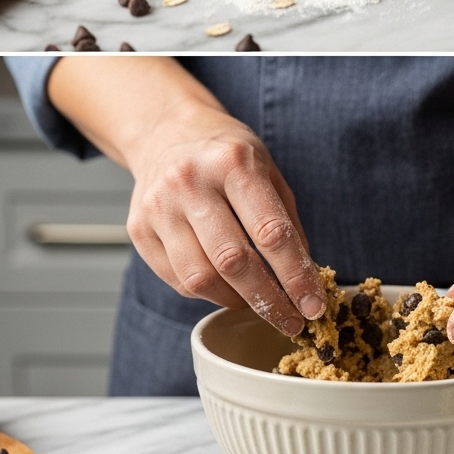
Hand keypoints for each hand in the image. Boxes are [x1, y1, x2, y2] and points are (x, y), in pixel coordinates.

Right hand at [125, 104, 324, 334]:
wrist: (165, 133)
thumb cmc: (226, 156)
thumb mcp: (267, 170)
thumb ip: (286, 221)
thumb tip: (305, 279)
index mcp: (233, 162)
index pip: (271, 232)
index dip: (295, 276)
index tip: (314, 305)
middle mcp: (190, 182)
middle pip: (232, 261)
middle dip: (268, 301)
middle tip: (291, 321)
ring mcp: (159, 207)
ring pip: (200, 278)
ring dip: (236, 301)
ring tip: (257, 303)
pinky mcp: (139, 229)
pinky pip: (178, 280)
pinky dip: (207, 293)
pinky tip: (225, 287)